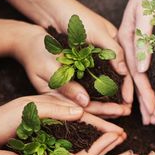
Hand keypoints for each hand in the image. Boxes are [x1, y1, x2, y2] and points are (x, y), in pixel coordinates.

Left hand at [0, 94, 125, 154]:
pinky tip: (91, 152)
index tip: (120, 125)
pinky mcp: (44, 145)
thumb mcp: (27, 109)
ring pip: (82, 136)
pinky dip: (83, 148)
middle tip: (125, 134)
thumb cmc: (0, 121)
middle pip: (88, 124)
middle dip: (107, 127)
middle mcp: (57, 121)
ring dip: (99, 138)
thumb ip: (54, 108)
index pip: (86, 115)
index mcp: (55, 109)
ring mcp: (51, 134)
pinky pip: (69, 146)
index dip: (104, 120)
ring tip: (117, 140)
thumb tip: (81, 111)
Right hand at [13, 24, 132, 118]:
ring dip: (108, 106)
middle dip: (110, 112)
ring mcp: (65, 95)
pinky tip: (115, 96)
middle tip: (128, 111)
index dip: (103, 113)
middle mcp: (61, 101)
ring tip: (126, 107)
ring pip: (90, 105)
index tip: (121, 112)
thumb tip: (85, 103)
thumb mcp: (48, 67)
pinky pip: (87, 95)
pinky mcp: (68, 86)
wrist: (25, 41)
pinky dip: (101, 96)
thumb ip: (66, 85)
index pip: (82, 112)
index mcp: (54, 101)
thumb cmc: (35, 52)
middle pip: (89, 111)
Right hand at [118, 0, 154, 123]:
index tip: (152, 112)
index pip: (135, 75)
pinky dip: (143, 82)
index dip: (144, 95)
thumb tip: (139, 70)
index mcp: (128, 42)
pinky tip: (148, 91)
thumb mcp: (145, 15)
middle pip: (134, 80)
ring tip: (149, 113)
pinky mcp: (137, 40)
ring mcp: (131, 43)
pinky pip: (138, 66)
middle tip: (151, 122)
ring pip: (136, 75)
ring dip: (143, 95)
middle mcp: (127, 45)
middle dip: (143, 101)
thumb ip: (141, 42)